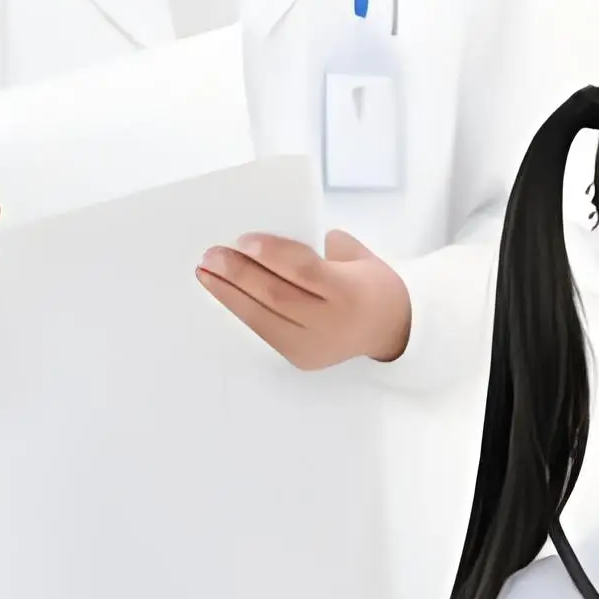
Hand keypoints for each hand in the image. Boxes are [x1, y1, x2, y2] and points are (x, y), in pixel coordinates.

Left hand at [196, 229, 411, 369]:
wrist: (392, 329)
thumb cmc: (370, 284)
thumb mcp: (357, 257)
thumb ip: (320, 247)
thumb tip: (269, 242)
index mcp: (352, 292)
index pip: (304, 271)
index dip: (271, 254)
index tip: (242, 239)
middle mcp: (332, 323)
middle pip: (276, 296)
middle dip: (239, 274)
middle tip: (212, 255)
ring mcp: (314, 345)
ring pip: (262, 317)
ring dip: (228, 293)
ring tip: (206, 273)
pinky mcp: (300, 358)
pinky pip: (264, 330)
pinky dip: (241, 309)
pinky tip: (224, 293)